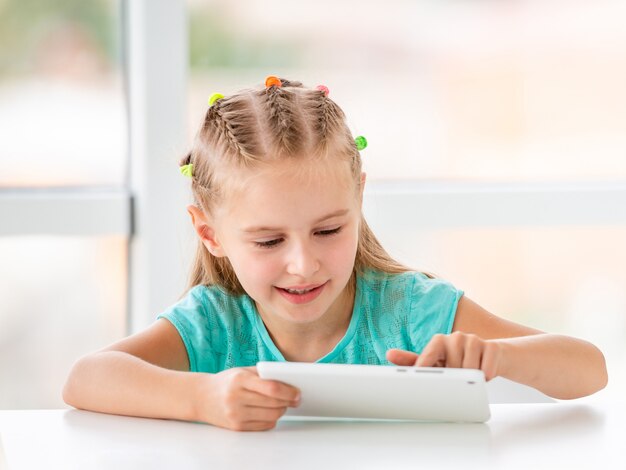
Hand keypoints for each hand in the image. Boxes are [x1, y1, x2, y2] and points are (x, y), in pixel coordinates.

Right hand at [194, 367, 299, 430]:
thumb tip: (290, 380)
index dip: (288, 391)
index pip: (271, 388)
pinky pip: (264, 425)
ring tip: (283, 404)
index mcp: (240, 379)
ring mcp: (236, 414)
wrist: (201, 397)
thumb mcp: (243, 371)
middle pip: (273, 403)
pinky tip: (270, 412)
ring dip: (281, 410)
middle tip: (295, 398)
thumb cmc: (227, 382)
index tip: (298, 392)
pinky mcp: (237, 427)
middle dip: (288, 401)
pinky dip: (272, 419)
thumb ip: (264, 374)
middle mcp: (236, 397)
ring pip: (271, 416)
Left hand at [386, 332, 502, 380]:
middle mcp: (455, 337)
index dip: (424, 368)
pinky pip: (487, 370)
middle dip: (455, 378)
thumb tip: (389, 354)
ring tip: (471, 374)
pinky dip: (486, 377)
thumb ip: (413, 360)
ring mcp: (474, 340)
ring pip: (470, 370)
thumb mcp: (436, 362)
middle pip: (452, 368)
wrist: (492, 355)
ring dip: (471, 378)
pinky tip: (484, 372)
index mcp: (438, 341)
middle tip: (458, 377)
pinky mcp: (492, 347)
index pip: (428, 356)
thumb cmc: (459, 360)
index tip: (420, 377)